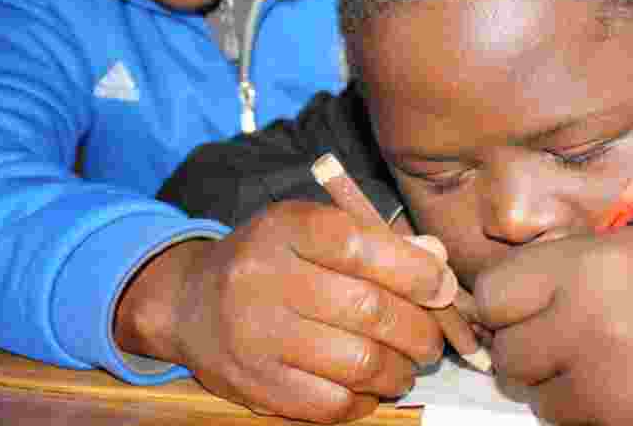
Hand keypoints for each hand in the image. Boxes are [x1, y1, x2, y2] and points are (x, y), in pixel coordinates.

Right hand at [115, 200, 453, 422]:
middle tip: (433, 337)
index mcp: (284, 228)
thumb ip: (375, 242)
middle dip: (419, 328)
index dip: (414, 270)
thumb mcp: (312, 230)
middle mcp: (265, 279)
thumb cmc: (271, 259)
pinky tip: (372, 385)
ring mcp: (258, 336)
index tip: (441, 286)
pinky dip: (367, 399)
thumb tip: (437, 263)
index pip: (359, 246)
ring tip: (408, 363)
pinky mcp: (257, 386)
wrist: (191, 302)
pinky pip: (333, 403)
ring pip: (358, 362)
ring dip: (401, 369)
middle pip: (368, 309)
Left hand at [474, 225, 632, 425]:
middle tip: (553, 340)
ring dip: (555, 386)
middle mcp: (584, 330)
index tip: (520, 304)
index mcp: (583, 271)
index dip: (504, 301)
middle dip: (525, 348)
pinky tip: (618, 389)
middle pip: (508, 355)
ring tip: (594, 365)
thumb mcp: (623, 245)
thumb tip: (508, 295)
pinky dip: (585, 412)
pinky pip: (573, 425)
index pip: (492, 295)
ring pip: (537, 400)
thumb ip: (561, 265)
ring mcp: (604, 389)